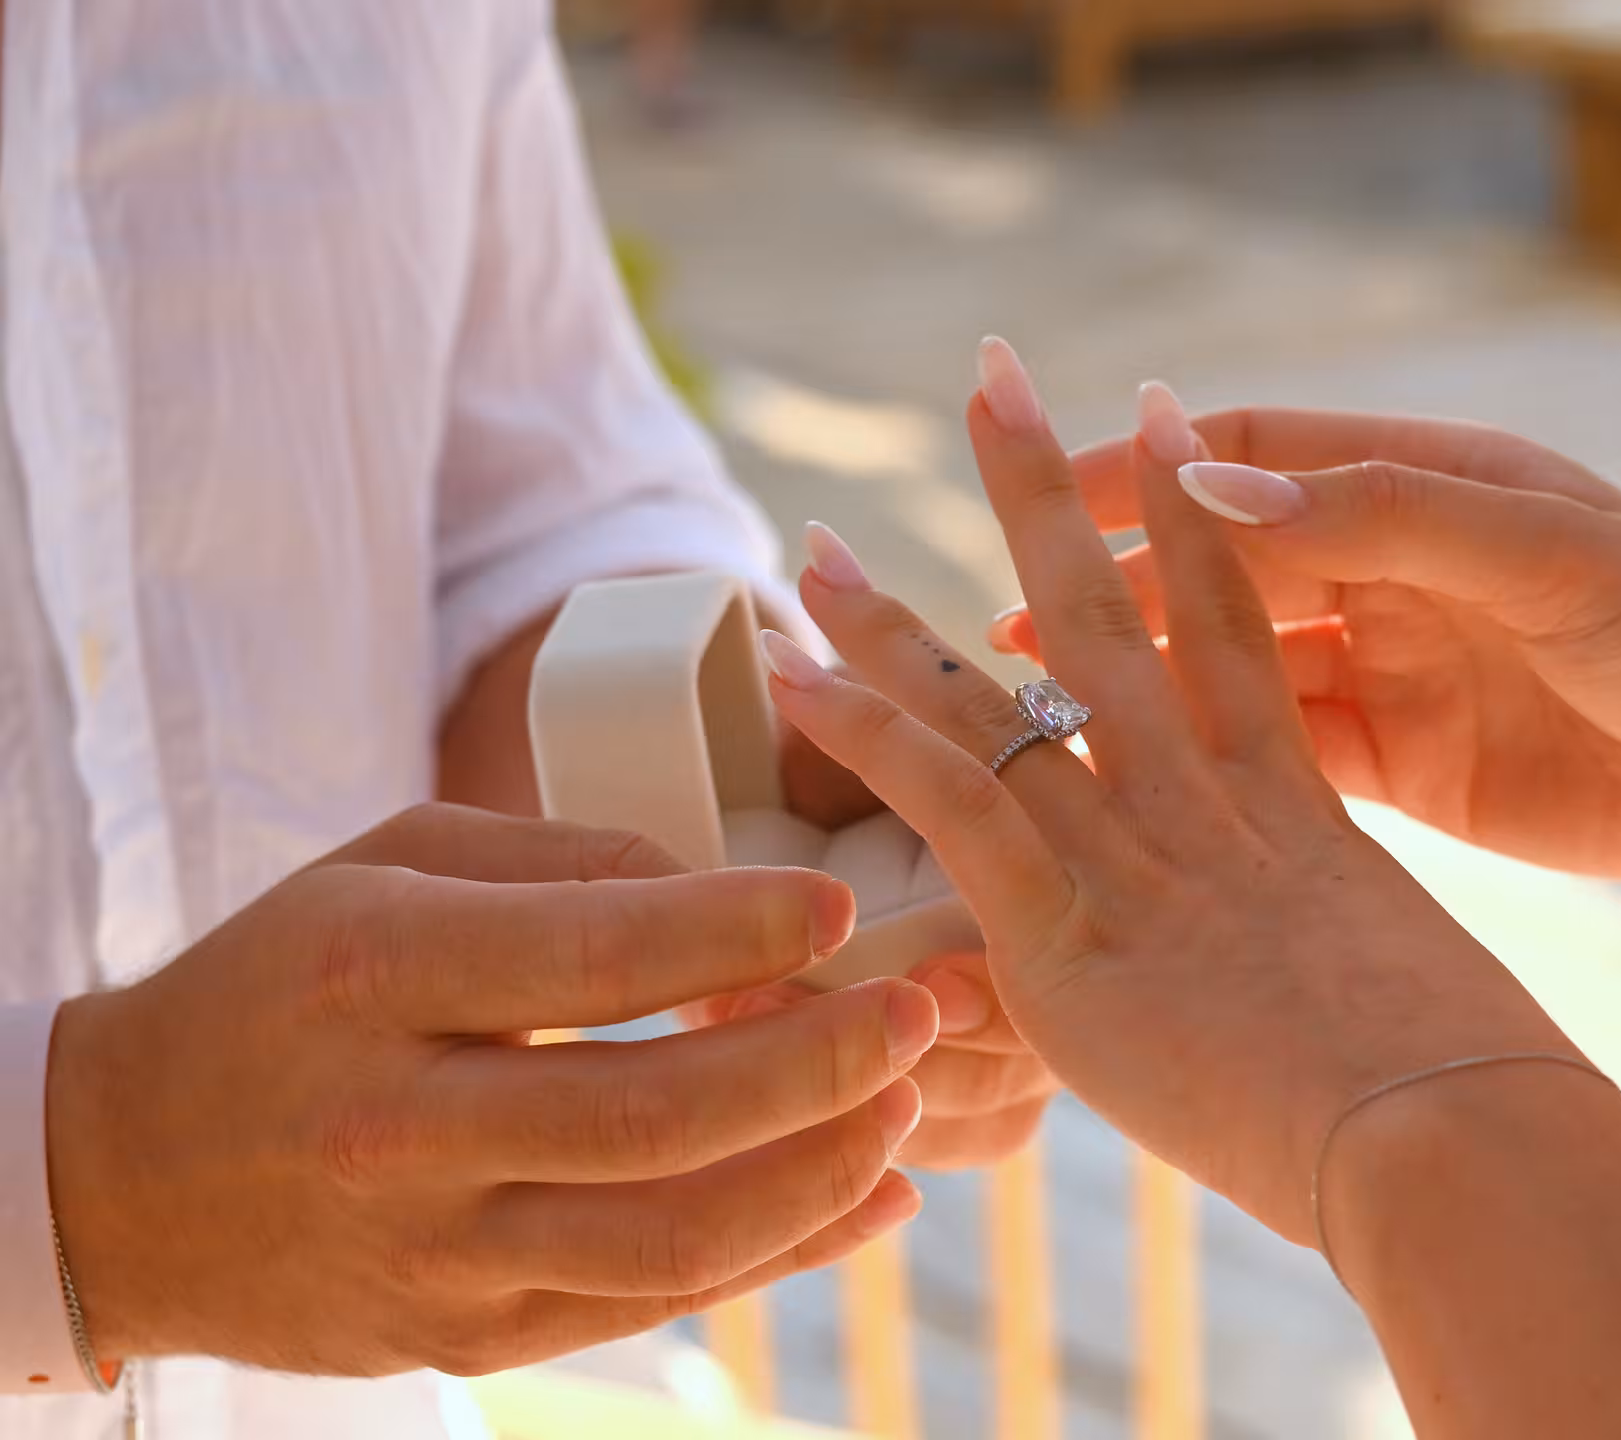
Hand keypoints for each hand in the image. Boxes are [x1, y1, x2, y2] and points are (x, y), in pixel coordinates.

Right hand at [45, 804, 936, 1376]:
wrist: (128, 1174)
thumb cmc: (282, 979)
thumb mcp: (387, 867)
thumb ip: (561, 860)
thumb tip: (728, 889)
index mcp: (375, 976)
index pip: (591, 956)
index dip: (736, 929)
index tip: (842, 904)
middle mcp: (402, 1127)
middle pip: (654, 1115)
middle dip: (818, 1064)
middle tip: (916, 1011)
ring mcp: (435, 1251)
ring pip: (670, 1238)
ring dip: (817, 1172)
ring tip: (904, 1103)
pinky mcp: (464, 1333)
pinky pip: (650, 1307)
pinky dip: (777, 1254)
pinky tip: (866, 1196)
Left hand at [755, 344, 1572, 1244]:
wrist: (1452, 1142)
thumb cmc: (1468, 1094)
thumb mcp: (1398, 989)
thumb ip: (1323, 954)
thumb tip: (1312, 987)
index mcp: (1291, 798)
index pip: (1229, 620)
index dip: (1190, 514)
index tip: (1158, 420)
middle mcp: (1204, 797)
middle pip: (1110, 610)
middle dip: (1042, 487)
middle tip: (990, 376)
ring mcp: (1133, 853)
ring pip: (1000, 695)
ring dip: (893, 615)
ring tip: (810, 538)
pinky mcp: (1070, 936)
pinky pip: (955, 804)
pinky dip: (871, 736)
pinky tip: (796, 681)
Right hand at [991, 403, 1620, 896]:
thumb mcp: (1545, 554)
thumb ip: (1385, 515)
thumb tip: (1212, 488)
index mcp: (1427, 487)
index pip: (1256, 460)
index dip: (1147, 475)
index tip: (1046, 492)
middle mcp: (1395, 568)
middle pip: (1223, 565)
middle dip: (1117, 587)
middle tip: (1009, 623)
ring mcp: (1396, 668)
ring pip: (1235, 665)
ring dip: (1146, 678)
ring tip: (1043, 702)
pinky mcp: (1405, 764)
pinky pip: (1283, 749)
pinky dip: (1210, 753)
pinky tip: (1139, 772)